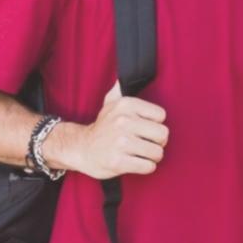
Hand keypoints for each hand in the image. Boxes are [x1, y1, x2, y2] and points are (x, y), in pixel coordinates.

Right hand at [51, 81, 168, 179]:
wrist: (80, 148)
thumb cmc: (102, 126)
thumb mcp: (110, 102)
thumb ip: (121, 88)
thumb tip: (123, 75)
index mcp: (126, 105)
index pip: (161, 116)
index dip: (155, 124)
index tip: (145, 128)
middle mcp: (123, 122)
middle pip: (163, 134)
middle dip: (158, 142)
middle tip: (147, 143)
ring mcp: (121, 143)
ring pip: (157, 152)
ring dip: (152, 156)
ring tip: (140, 153)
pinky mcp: (118, 162)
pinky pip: (148, 167)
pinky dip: (145, 167)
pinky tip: (136, 162)